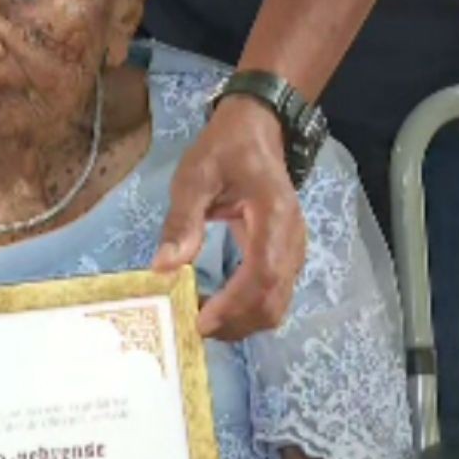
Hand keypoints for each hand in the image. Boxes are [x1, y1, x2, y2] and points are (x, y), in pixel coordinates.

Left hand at [152, 96, 307, 339]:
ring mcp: (294, 252)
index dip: (233, 305)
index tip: (199, 321)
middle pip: (272, 302)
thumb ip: (182, 220)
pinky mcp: (286, 258)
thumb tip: (164, 267)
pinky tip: (215, 306)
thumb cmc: (225, 150)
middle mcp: (292, 241)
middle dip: (234, 324)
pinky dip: (246, 311)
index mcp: (274, 217)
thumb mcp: (194, 177)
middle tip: (190, 327)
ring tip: (198, 318)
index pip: (262, 274)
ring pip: (275, 305)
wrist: (257, 131)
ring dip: (240, 322)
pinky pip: (272, 296)